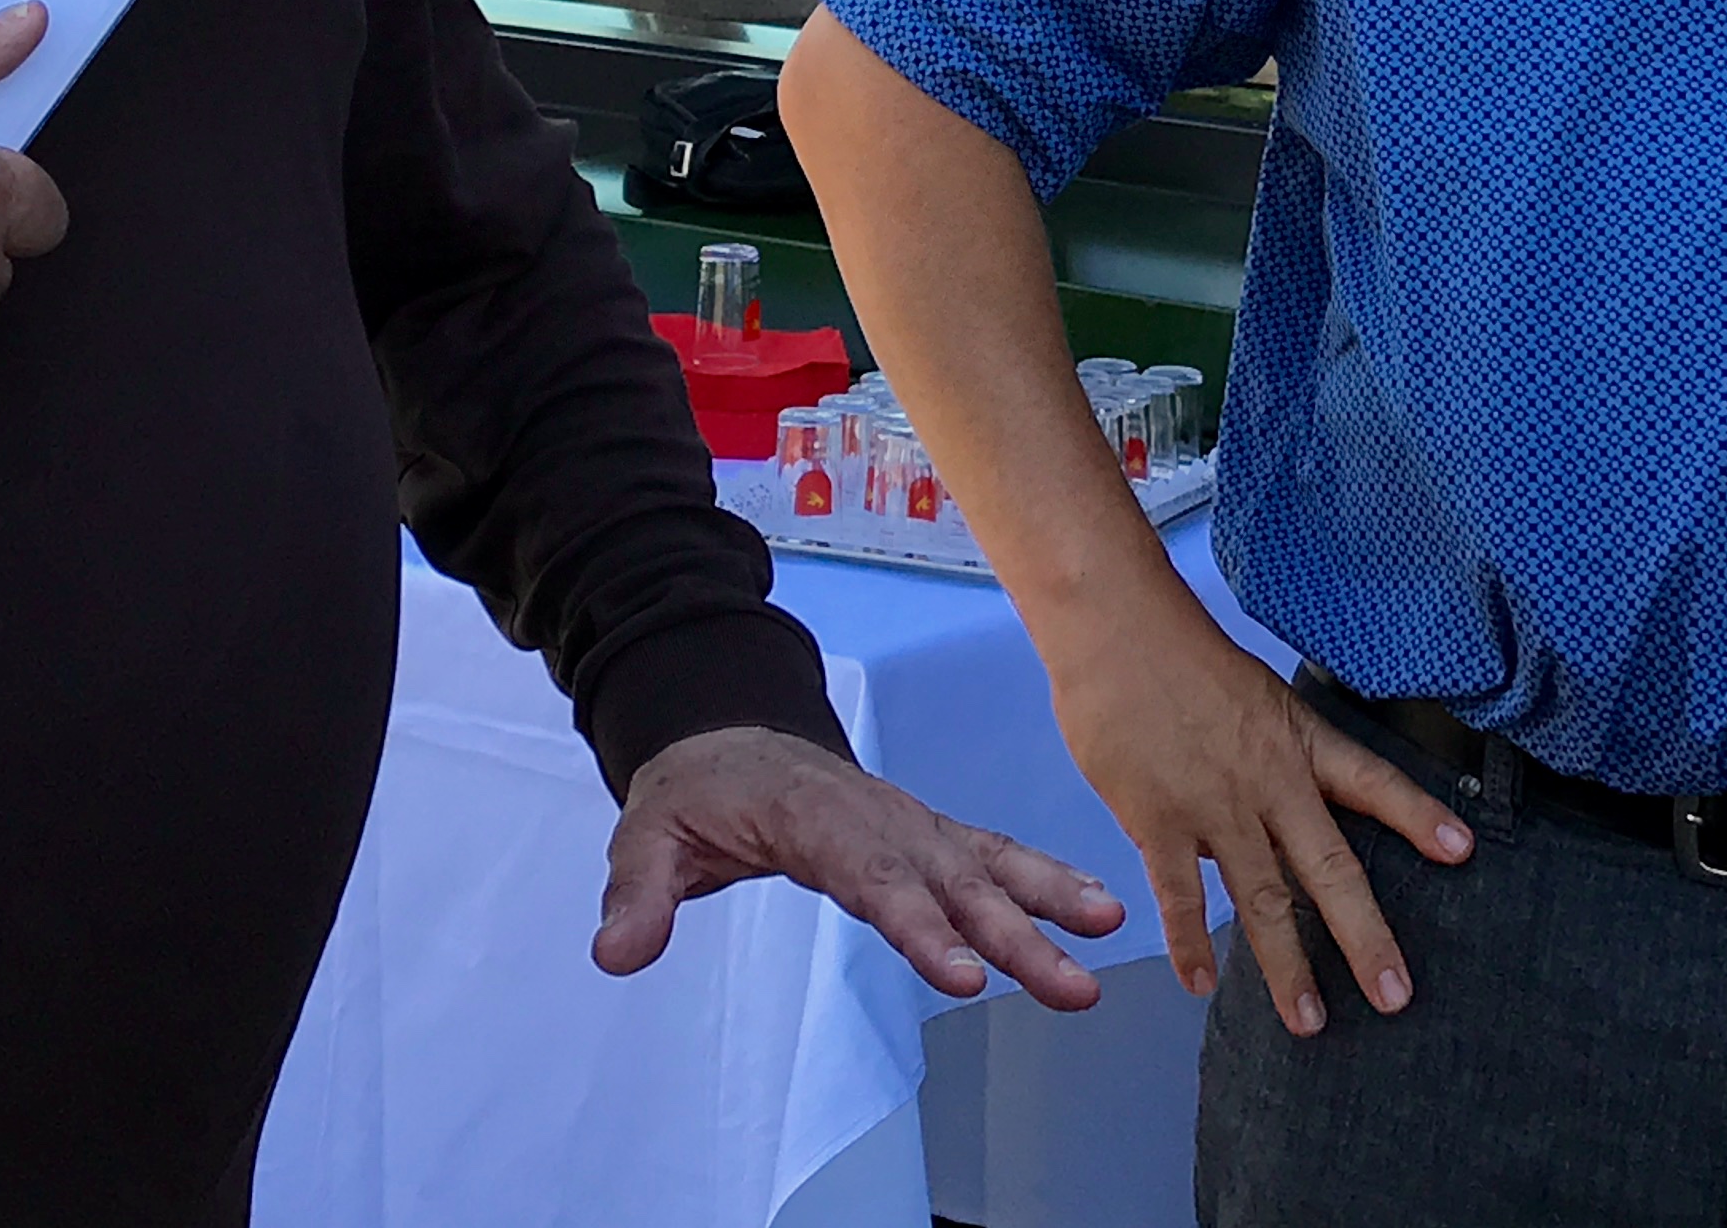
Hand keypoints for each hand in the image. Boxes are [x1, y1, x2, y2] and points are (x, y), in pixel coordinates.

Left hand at [594, 725, 1130, 1010]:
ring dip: (1050, 903)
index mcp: (815, 819)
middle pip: (952, 883)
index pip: (876, 883)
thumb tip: (616, 952)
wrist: (727, 740)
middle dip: (1015, 936)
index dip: (923, 930)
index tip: (968, 977)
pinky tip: (1098, 910)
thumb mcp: (647, 837)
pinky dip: (1048, 878)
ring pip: (987, 866)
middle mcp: (878, 820)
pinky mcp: (928, 835)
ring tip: (1109, 938)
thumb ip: (636, 895)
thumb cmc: (695, 794)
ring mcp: (910, 825)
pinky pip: (994, 854)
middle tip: (1070, 987)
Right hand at [1052, 611, 1472, 1037]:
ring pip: (1263, 899)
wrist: (1114, 627)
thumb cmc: (1174, 652)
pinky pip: (1180, 896)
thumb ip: (1268, 753)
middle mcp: (1268, 780)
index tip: (1463, 851)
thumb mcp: (1250, 692)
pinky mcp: (1158, 819)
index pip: (1372, 781)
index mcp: (1296, 740)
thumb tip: (1273, 804)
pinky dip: (1190, 944)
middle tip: (1395, 995)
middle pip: (1329, 868)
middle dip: (1365, 937)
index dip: (1419, 816)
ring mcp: (1214, 805)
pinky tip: (1201, 984)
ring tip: (1308, 1021)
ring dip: (1287, 965)